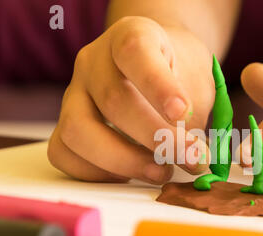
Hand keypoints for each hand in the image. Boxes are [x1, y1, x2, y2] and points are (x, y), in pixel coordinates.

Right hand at [48, 17, 212, 183]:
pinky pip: (63, 153)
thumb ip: (199, 117)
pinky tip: (130, 173)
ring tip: (161, 172)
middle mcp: (95, 61)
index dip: (159, 86)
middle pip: (112, 100)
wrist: (157, 71)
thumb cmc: (179, 78)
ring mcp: (73, 93)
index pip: (135, 52)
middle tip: (191, 159)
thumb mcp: (199, 82)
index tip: (184, 113)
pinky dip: (97, 173)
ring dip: (125, 161)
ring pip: (78, 130)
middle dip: (156, 138)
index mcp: (131, 36)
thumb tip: (199, 161)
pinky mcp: (64, 124)